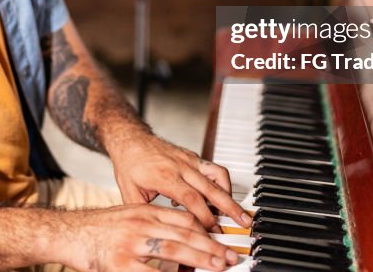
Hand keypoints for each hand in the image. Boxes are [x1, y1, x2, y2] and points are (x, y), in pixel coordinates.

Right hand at [62, 204, 238, 271]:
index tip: (223, 241)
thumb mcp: (130, 217)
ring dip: (200, 260)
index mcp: (145, 211)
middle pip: (185, 233)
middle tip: (230, 258)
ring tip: (217, 267)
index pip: (184, 218)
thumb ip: (154, 226)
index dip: (207, 231)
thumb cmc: (99, 229)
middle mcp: (140, 223)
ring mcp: (131, 244)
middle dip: (212, 247)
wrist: (67, 234)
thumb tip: (182, 242)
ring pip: (174, 250)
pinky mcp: (121, 264)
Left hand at [110, 132, 250, 230]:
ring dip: (231, 194)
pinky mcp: (193, 157)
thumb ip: (146, 212)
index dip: (204, 216)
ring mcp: (189, 160)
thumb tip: (156, 233)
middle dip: (229, 208)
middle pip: (211, 188)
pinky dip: (222, 183)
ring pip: (217, 175)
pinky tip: (222, 197)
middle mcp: (180, 166)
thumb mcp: (130, 192)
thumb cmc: (129, 165)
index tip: (212, 232)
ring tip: (240, 211)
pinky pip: (213, 169)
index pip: (190, 198)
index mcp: (164, 176)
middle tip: (243, 222)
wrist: (131, 139)